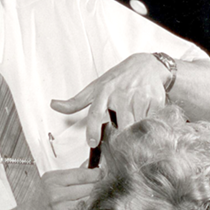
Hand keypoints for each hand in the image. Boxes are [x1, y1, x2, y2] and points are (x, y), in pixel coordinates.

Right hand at [24, 167, 100, 209]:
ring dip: (96, 199)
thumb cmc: (44, 197)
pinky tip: (89, 208)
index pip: (82, 175)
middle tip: (101, 185)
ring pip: (91, 201)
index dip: (96, 173)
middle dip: (98, 186)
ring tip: (95, 197)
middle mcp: (57, 195)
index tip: (101, 173)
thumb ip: (73, 172)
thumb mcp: (54, 179)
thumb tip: (90, 163)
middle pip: (89, 188)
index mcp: (54, 181)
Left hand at [51, 53, 168, 146]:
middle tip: (120, 144)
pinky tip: (146, 125)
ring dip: (135, 133)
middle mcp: (121, 94)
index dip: (93, 129)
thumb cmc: (118, 79)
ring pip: (136, 125)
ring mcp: (139, 97)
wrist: (148, 66)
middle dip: (121, 136)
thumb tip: (54, 105)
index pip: (95, 112)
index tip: (92, 143)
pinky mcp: (155, 101)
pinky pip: (151, 121)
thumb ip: (76, 102)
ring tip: (133, 134)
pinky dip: (149, 127)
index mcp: (104, 92)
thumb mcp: (95, 87)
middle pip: (121, 124)